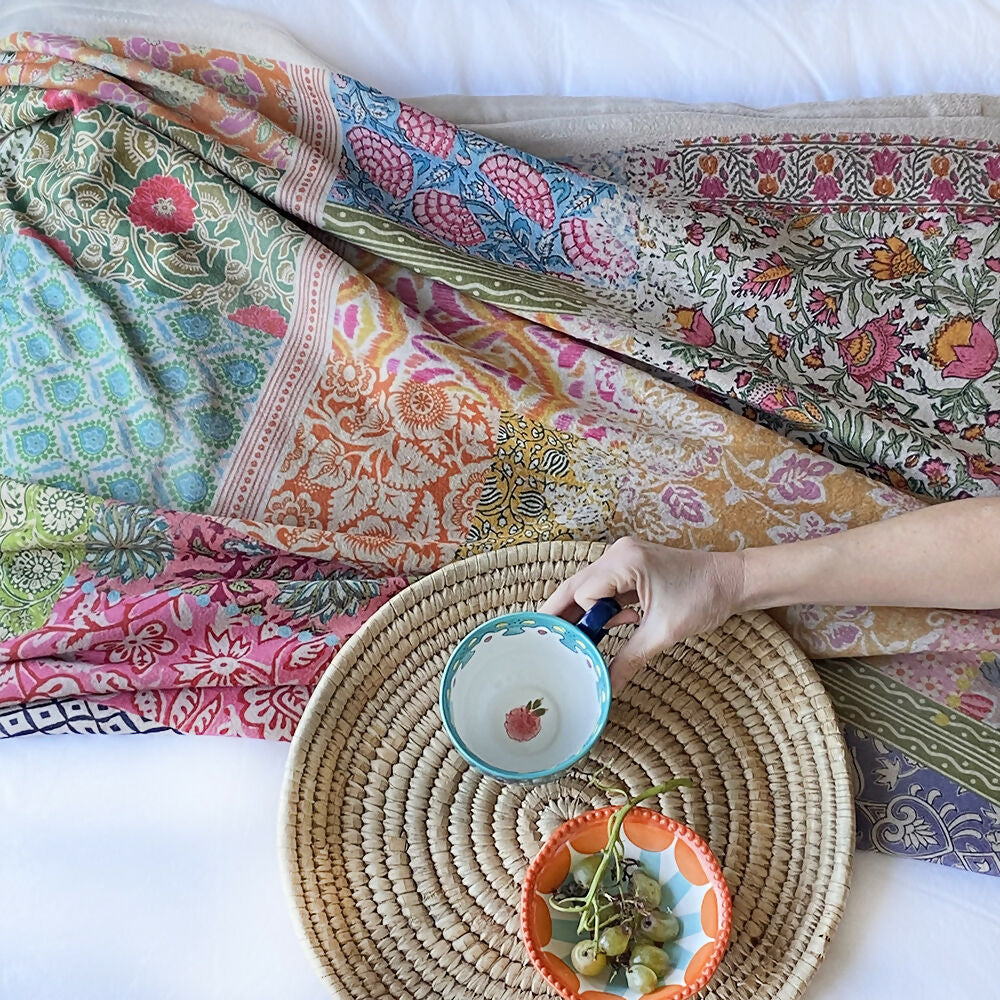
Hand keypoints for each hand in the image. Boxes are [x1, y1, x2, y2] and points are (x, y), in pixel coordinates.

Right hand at [540, 537, 744, 691]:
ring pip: (589, 588)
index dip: (582, 623)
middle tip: (547, 641)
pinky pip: (607, 588)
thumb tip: (607, 686)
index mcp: (624, 562)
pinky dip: (607, 609)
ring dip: (591, 614)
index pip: (583, 595)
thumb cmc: (704, 598)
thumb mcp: (663, 633)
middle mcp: (618, 553)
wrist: (734, 581)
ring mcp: (625, 557)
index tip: (579, 648)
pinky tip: (619, 624)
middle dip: (566, 615)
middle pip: (576, 586)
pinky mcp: (632, 565)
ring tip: (595, 639)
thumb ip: (629, 658)